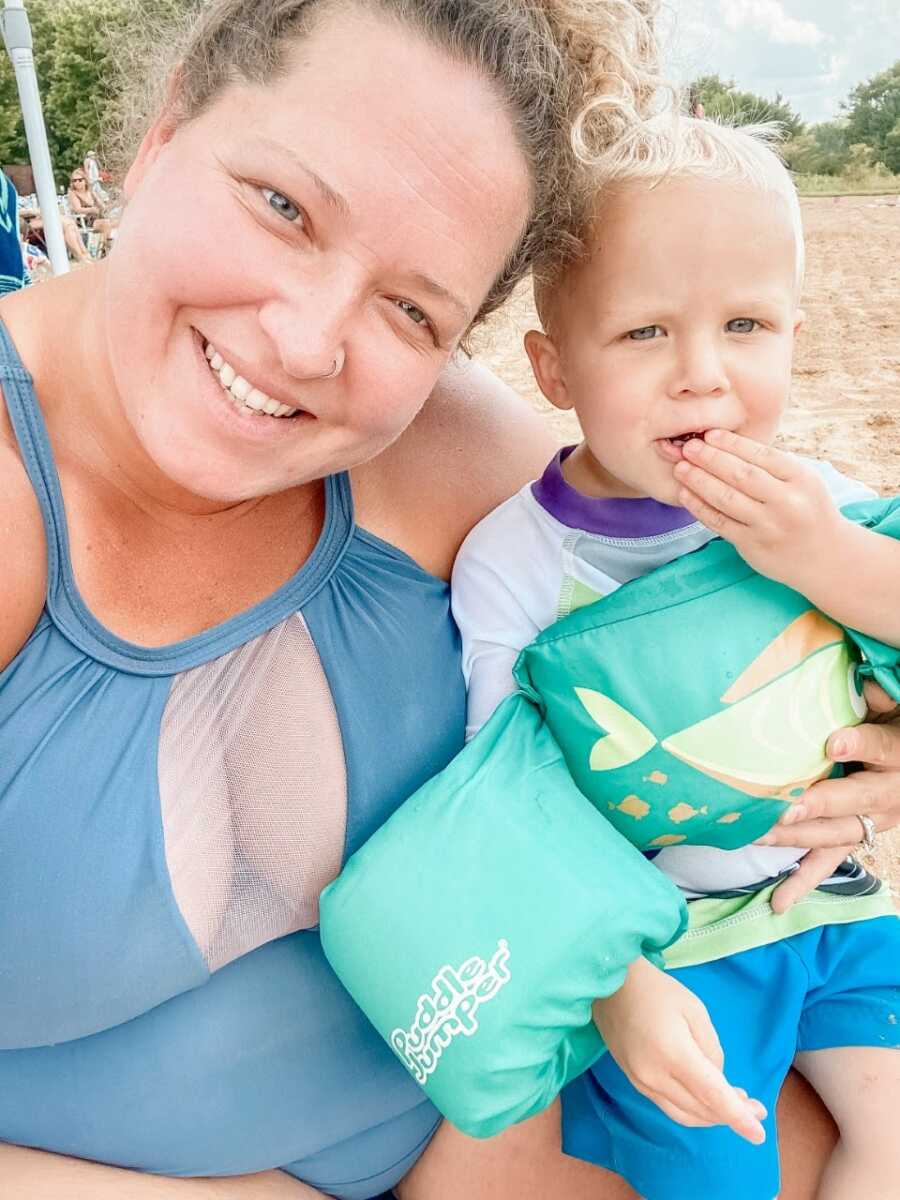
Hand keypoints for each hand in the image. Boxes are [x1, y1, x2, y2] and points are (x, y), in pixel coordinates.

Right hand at [592, 957, 766, 1142]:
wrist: (610, 985)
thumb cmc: (657, 990)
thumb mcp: (695, 1010)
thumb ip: (711, 1050)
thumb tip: (716, 1079)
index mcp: (673, 1054)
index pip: (712, 1095)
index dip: (738, 1117)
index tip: (759, 1133)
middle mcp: (654, 1076)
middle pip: (700, 1110)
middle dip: (731, 1114)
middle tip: (755, 1107)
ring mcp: (640, 1082)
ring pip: (684, 1115)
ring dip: (712, 1115)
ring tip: (735, 1103)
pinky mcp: (633, 1081)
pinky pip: (669, 1106)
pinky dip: (692, 1108)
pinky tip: (706, 1096)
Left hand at [673, 430, 841, 586]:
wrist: (825, 556)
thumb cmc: (807, 510)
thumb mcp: (803, 481)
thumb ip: (773, 466)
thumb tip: (726, 443)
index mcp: (801, 479)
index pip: (762, 455)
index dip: (733, 444)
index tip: (710, 434)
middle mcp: (786, 502)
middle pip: (741, 475)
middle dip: (711, 459)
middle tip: (688, 448)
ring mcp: (769, 525)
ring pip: (727, 499)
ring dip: (699, 481)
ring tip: (681, 468)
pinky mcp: (753, 545)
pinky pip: (720, 523)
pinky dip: (700, 508)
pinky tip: (685, 495)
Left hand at [761, 684, 899, 907]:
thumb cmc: (892, 721)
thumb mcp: (893, 705)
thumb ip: (877, 697)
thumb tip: (864, 687)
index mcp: (896, 752)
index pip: (879, 746)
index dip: (857, 744)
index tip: (833, 742)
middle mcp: (886, 793)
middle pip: (850, 800)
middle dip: (814, 806)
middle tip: (782, 809)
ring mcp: (871, 821)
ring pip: (833, 834)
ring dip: (796, 838)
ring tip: (759, 838)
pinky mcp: (856, 837)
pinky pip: (829, 861)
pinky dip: (803, 882)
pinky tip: (778, 901)